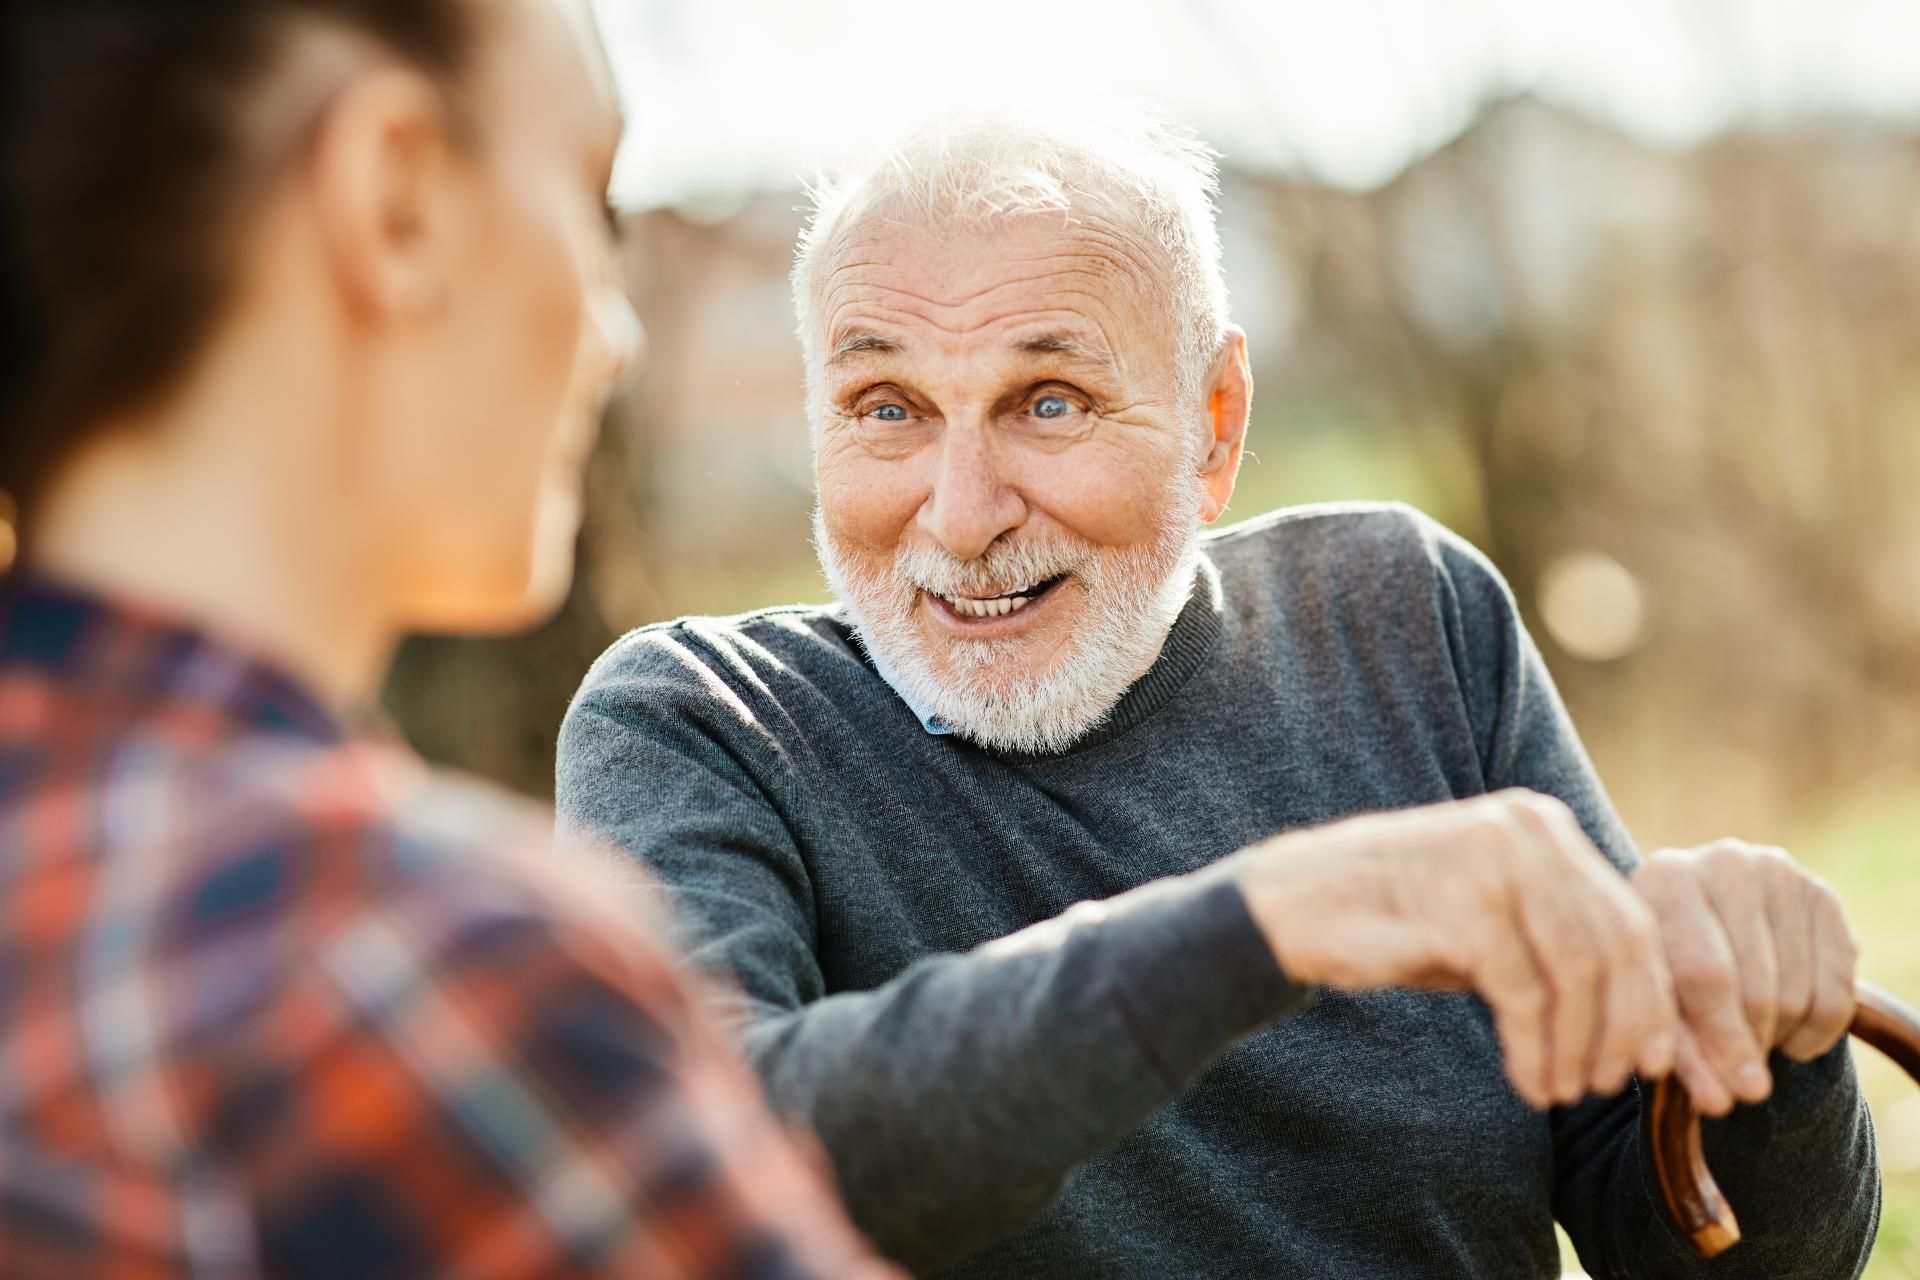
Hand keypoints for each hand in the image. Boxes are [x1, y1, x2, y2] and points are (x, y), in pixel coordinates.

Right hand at [1235, 790, 1678, 1109]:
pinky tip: (1527, 1081)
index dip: (1651, 998)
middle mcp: (1526, 829)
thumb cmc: (1394, 921)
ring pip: (1579, 972)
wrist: (1293, 906)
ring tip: (1560, 1091)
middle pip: (1616, 944)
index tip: (1652, 1063)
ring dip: (1579, 1047)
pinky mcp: (1461, 902)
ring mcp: (1494, 859)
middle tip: (1606, 1086)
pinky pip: (1524, 992)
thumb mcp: (1490, 919)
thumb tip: (1644, 1015)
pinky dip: (1534, 1048)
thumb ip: (1557, 939)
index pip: (1629, 917)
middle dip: (1624, 1028)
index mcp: (1540, 825)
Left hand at [1630, 840, 1859, 1117]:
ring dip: (1778, 1037)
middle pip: (1756, 987)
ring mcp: (1779, 873)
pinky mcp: (1823, 896)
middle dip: (1749, 1045)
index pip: (1705, 974)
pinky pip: (1837, 991)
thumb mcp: (1657, 1003)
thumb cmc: (1665, 969)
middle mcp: (1723, 862)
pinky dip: (1816, 1032)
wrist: (1706, 922)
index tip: (1731, 1098)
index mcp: (1665, 879)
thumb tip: (1721, 1102)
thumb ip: (1681, 1052)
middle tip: (1738, 1072)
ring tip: (1750, 1037)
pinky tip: (1787, 1030)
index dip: (1720, 1041)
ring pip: (1798, 993)